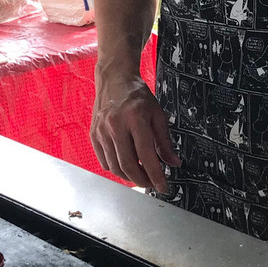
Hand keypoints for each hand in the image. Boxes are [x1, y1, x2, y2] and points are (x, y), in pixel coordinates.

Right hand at [90, 70, 179, 192]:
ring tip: (140, 176)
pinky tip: (126, 165)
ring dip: (129, 177)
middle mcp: (116, 125)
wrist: (114, 79)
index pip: (146, 154)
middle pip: (128, 164)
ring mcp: (102, 130)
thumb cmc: (137, 95)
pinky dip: (116, 169)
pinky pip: (104, 161)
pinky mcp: (94, 134)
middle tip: (152, 183)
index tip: (163, 187)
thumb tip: (173, 163)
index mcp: (135, 118)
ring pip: (115, 166)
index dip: (156, 175)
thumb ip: (165, 141)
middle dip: (142, 180)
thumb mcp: (157, 114)